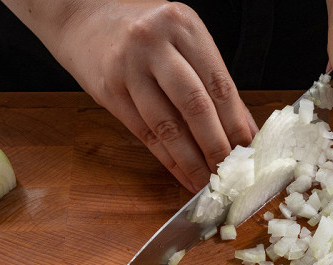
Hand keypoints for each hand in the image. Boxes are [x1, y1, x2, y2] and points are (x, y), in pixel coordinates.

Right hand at [4, 0, 256, 191]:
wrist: (83, 15)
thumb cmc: (144, 31)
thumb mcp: (183, 39)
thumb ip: (213, 80)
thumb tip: (244, 128)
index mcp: (184, 25)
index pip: (218, 83)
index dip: (236, 123)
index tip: (249, 150)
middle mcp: (155, 42)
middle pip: (195, 105)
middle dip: (216, 145)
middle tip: (230, 172)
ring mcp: (128, 67)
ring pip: (167, 124)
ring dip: (191, 160)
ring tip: (207, 181)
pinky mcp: (109, 91)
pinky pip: (144, 132)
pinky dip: (166, 158)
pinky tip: (181, 173)